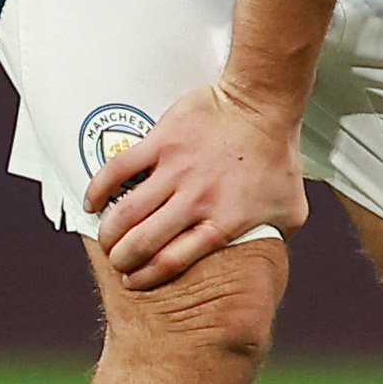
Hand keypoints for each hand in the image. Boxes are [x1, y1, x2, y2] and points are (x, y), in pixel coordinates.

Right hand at [84, 82, 307, 289]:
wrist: (263, 103)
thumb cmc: (277, 153)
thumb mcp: (289, 208)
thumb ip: (273, 239)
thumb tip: (268, 261)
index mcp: (224, 221)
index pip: (171, 261)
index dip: (146, 276)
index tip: (134, 280)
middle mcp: (197, 199)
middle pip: (142, 242)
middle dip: (122, 258)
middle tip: (118, 259)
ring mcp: (177, 170)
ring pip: (126, 212)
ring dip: (108, 230)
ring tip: (106, 236)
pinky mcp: (162, 142)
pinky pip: (118, 170)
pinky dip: (98, 189)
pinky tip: (93, 201)